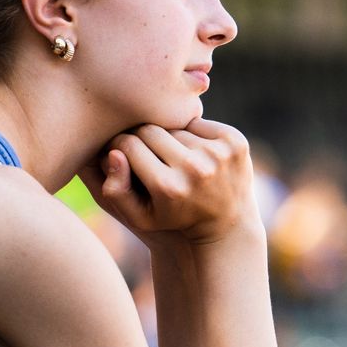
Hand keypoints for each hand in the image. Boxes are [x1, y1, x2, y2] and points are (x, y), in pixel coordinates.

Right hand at [81, 118, 259, 246]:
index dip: (119, 146)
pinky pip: (197, 122)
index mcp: (168, 187)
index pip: (128, 146)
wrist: (228, 224)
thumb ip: (116, 190)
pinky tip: (191, 148)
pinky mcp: (234, 141)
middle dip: (141, 137)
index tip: (120, 150)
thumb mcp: (140, 217)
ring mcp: (217, 153)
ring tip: (170, 154)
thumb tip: (112, 152)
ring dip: (168, 136)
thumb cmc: (175, 218)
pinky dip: (190, 131)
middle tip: (143, 148)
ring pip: (174, 126)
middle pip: (149, 131)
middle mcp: (194, 169)